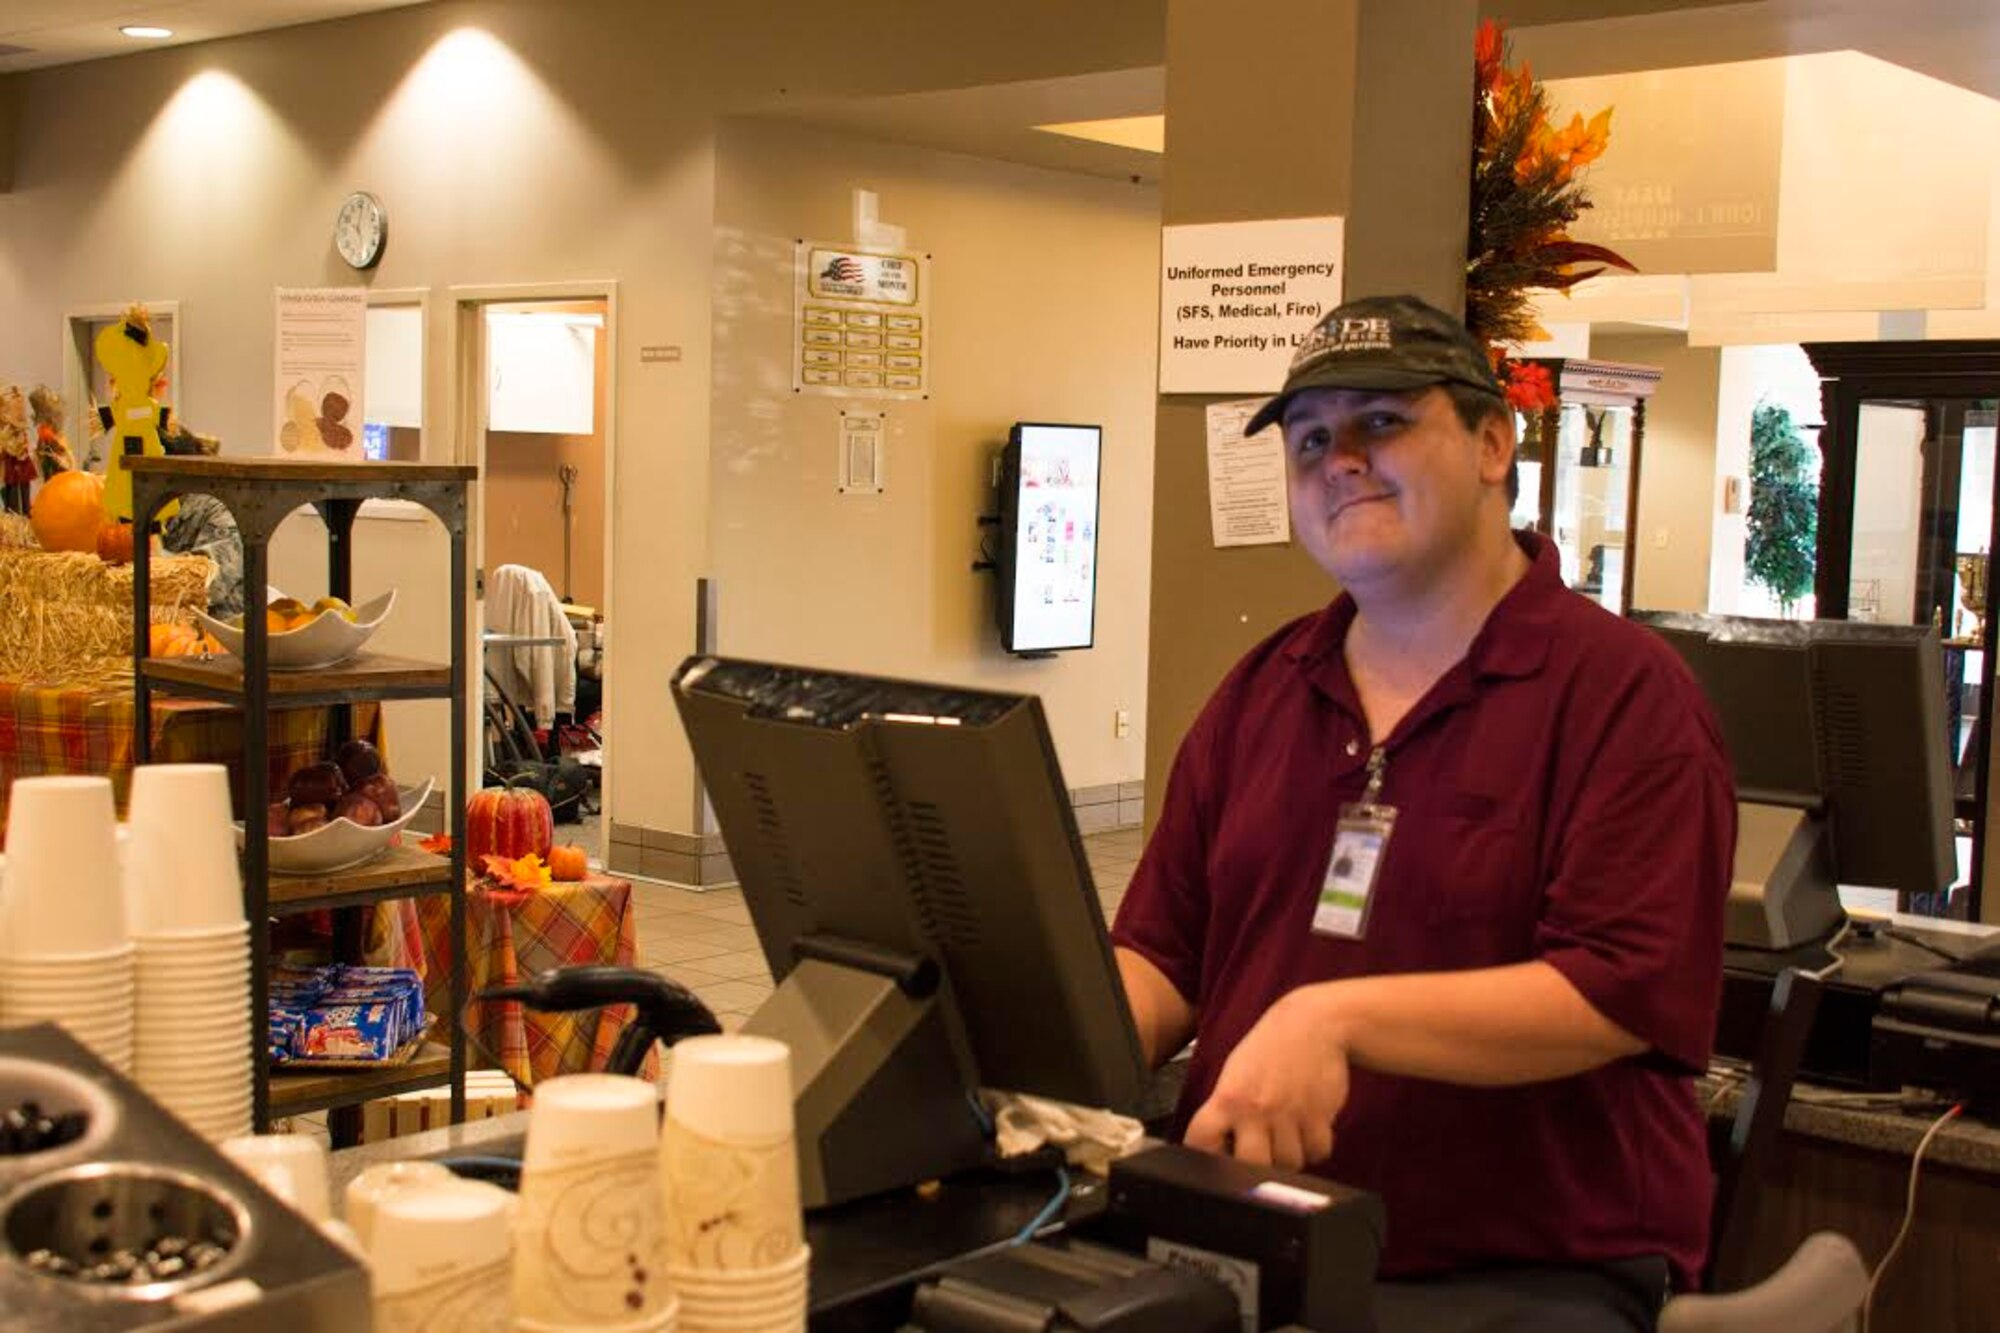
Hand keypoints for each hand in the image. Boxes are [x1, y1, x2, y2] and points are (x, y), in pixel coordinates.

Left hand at [1185, 984, 1348, 1169]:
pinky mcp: (1319, 1117)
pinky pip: (1317, 1153)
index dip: (1207, 1155)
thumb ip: (1226, 1110)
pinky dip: (1315, 1146)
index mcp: (1227, 1097)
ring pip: (1288, 1164)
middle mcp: (1254, 1108)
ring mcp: (1288, 1114)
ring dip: (1290, 1155)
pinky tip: (1308, 1125)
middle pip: (1249, 1166)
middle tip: (1262, 1149)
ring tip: (1288, 1131)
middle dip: (1256, 1165)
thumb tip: (1220, 1148)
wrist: (1315, 1022)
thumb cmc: (1272, 1049)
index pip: (1200, 1141)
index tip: (1217, 1156)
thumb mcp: (1236, 1073)